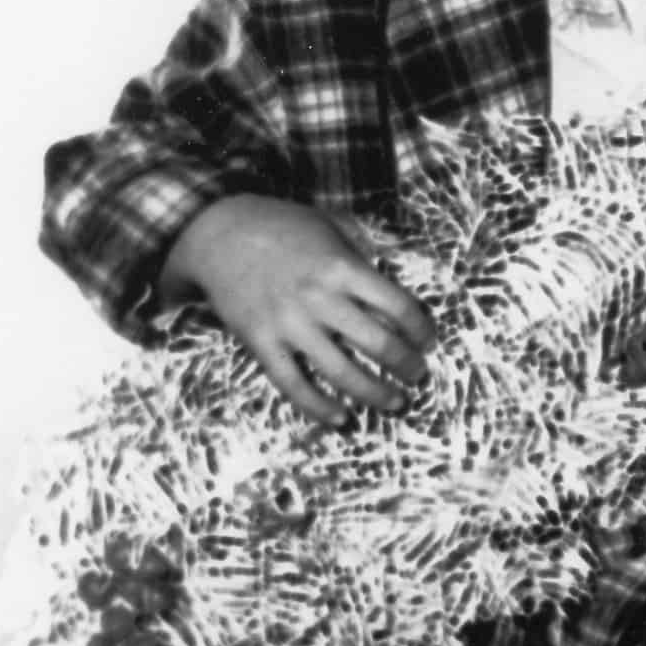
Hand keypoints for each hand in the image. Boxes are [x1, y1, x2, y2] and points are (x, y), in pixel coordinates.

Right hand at [160, 194, 437, 427]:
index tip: (429, 341)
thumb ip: (363, 256)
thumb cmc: (282, 227)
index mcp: (343, 268)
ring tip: (395, 403)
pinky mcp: (259, 342)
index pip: (398, 306)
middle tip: (419, 376)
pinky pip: (292, 384)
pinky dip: (318, 406)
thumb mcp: (331, 227)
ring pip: (341, 371)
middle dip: (406, 366)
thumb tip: (395, 289)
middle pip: (378, 343)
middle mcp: (320, 298)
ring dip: (374, 393)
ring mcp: (288, 323)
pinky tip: (341, 418)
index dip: (421, 329)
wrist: (217, 233)